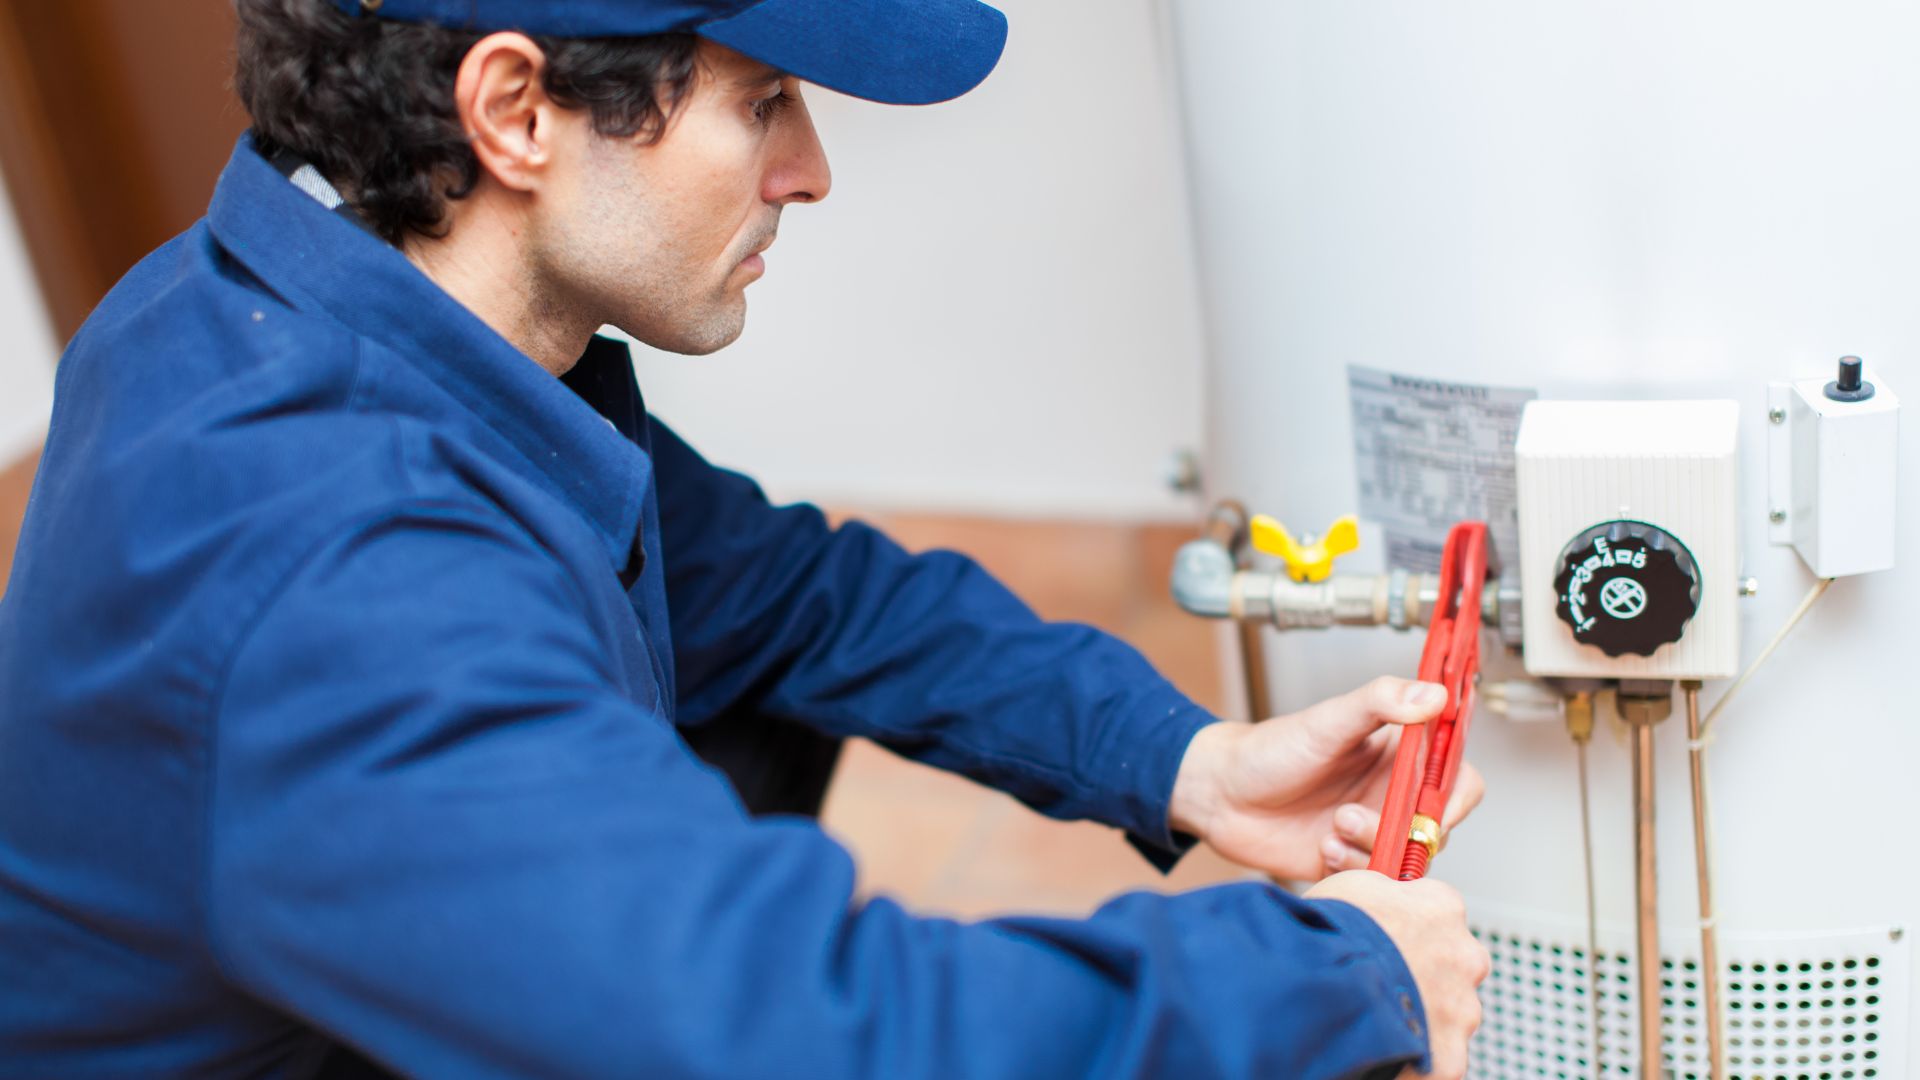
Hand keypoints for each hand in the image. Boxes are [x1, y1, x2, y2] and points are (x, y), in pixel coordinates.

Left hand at [1167, 676, 1484, 881]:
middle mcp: (1392, 796)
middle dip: (1402, 832)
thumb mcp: (1327, 719)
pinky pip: (1375, 882)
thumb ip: (1381, 701)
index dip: (1453, 799)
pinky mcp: (1351, 863)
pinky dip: (1352, 870)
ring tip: (1331, 829)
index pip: (1459, 780)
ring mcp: (1373, 831)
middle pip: (1435, 828)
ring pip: (1407, 860)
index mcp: (1398, 756)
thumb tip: (1434, 694)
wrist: (1219, 794)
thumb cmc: (1270, 750)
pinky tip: (1321, 849)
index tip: (1427, 808)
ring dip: (1371, 850)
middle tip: (1352, 817)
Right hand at [1306, 870, 1488, 1078]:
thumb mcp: (1353, 885)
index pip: (1440, 911)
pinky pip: (1437, 1058)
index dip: (1411, 925)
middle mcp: (1465, 956)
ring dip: (1420, 1016)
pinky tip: (1385, 1052)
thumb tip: (1383, 895)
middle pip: (1451, 966)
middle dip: (1424, 974)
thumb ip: (1381, 890)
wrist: (1329, 988)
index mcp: (1443, 907)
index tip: (1390, 935)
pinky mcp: (1450, 1056)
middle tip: (1382, 982)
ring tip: (1376, 1019)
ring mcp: (1462, 1009)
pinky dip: (1415, 1058)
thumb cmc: (1335, 933)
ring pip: (1448, 1014)